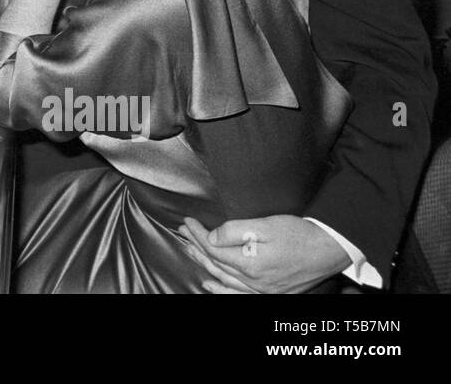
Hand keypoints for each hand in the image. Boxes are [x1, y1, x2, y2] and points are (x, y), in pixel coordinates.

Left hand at [180, 215, 351, 293]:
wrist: (331, 249)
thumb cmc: (301, 234)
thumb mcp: (265, 225)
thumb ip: (235, 231)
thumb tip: (212, 237)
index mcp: (251, 263)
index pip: (213, 249)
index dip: (198, 234)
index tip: (188, 222)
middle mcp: (254, 282)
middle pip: (216, 263)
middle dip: (197, 246)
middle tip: (185, 231)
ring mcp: (263, 290)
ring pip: (224, 279)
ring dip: (205, 264)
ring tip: (190, 252)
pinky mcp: (272, 292)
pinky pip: (239, 294)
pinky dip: (222, 289)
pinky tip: (210, 284)